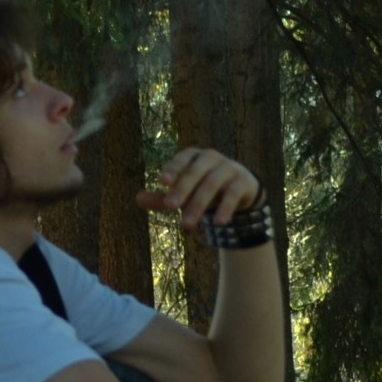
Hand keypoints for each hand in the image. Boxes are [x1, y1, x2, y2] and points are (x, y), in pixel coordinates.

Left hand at [135, 148, 260, 230]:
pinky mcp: (243, 182)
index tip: (162, 181)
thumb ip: (162, 198)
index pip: (181, 159)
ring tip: (187, 224)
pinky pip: (233, 194)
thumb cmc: (203, 189)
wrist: (240, 191)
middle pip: (196, 171)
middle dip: (183, 188)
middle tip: (170, 206)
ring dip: (199, 203)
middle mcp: (211, 158)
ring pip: (212, 183)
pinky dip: (225, 208)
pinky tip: (218, 223)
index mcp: (194, 157)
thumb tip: (137, 199)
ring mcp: (229, 168)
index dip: (173, 168)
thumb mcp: (184, 194)